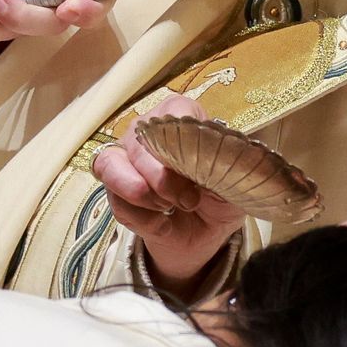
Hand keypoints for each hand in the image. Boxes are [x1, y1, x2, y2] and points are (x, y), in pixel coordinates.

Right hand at [93, 96, 247, 300]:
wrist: (208, 234)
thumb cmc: (222, 197)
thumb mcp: (236, 183)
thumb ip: (227, 166)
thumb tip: (214, 160)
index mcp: (184, 118)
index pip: (173, 111)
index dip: (180, 140)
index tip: (197, 169)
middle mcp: (149, 132)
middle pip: (138, 141)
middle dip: (160, 176)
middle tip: (188, 200)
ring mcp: (127, 160)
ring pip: (110, 164)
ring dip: (138, 191)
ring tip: (166, 210)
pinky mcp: (116, 192)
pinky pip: (114, 201)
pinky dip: (140, 218)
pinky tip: (163, 225)